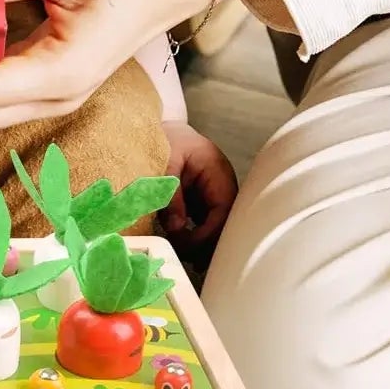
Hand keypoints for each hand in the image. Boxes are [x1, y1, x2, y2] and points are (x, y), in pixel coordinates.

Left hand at [158, 121, 237, 254]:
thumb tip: (178, 228)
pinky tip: (182, 247)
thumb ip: (171, 194)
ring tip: (182, 256)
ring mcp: (216, 195)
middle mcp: (223, 186)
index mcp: (218, 172)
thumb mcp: (165, 164)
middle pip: (226, 223)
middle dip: (209, 244)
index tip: (186, 245)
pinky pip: (207, 224)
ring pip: (218, 227)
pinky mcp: (205, 202)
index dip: (208, 233)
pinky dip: (196, 237)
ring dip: (203, 244)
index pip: (223, 210)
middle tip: (186, 258)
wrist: (163, 130)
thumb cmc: (166, 140)